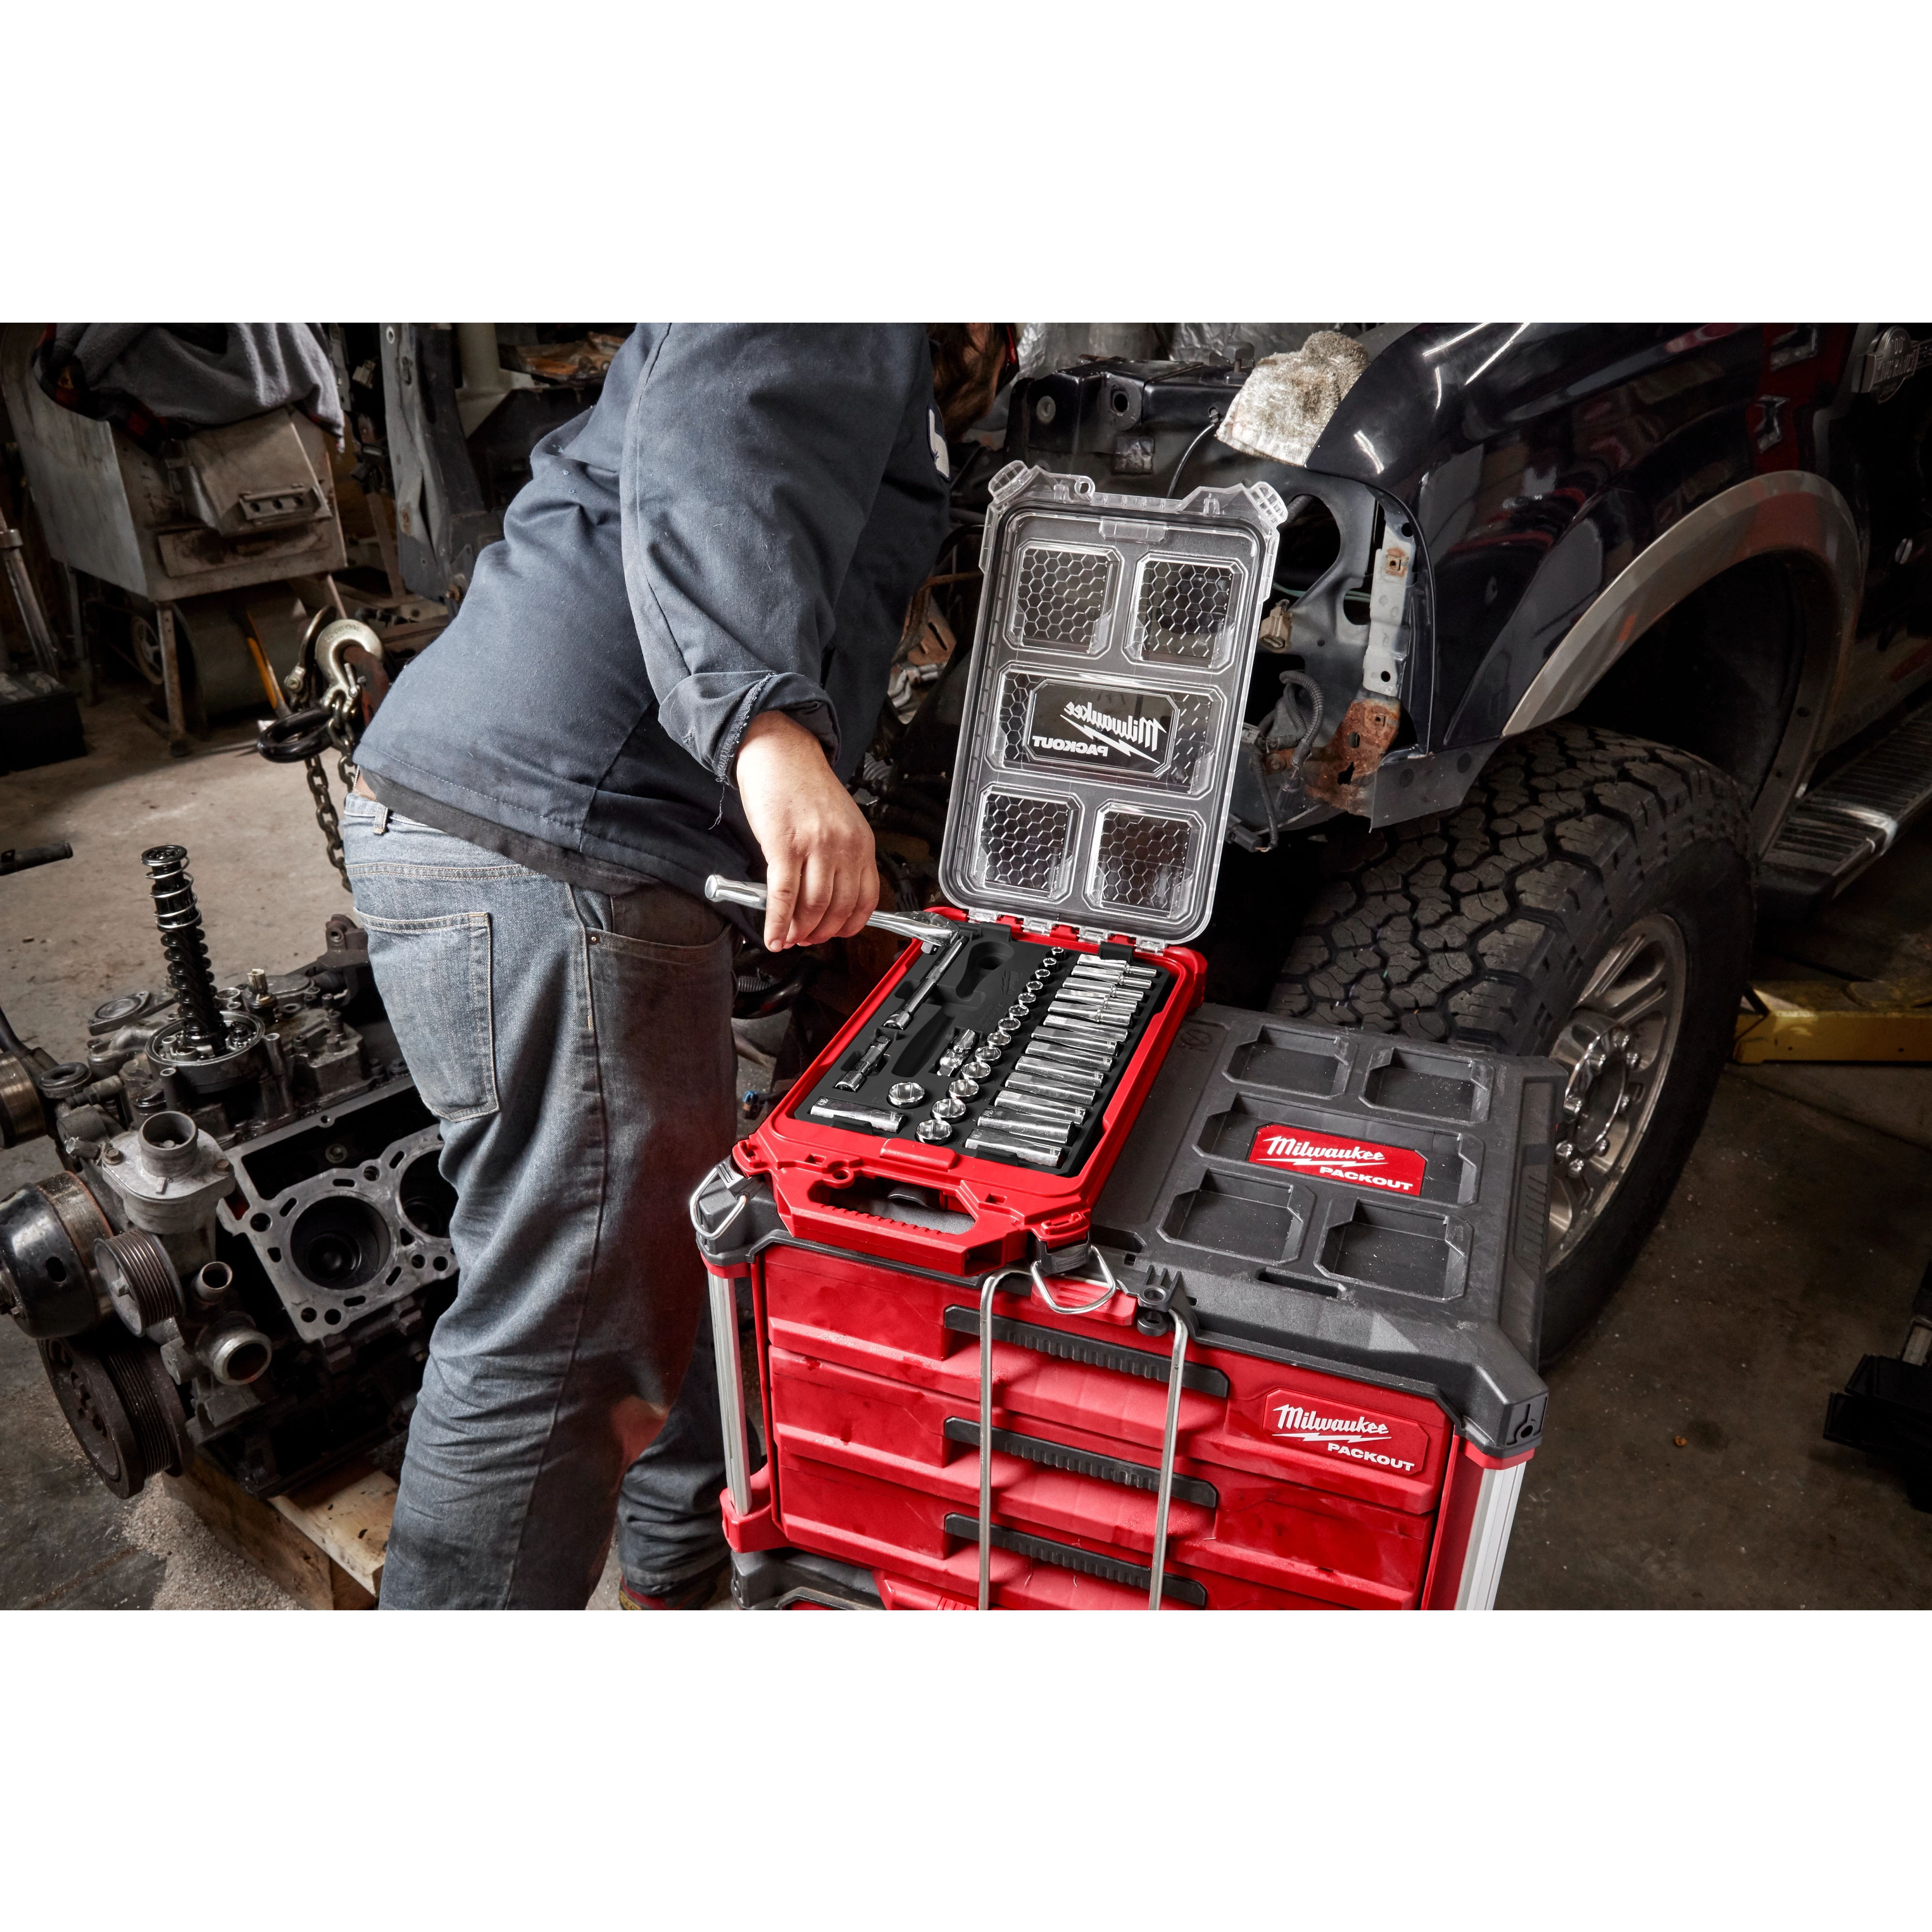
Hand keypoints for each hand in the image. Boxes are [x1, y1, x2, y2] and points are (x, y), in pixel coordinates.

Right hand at [735, 710, 878, 949]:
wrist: (780, 752)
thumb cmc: (805, 786)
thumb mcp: (838, 822)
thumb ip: (839, 857)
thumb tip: (828, 898)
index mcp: (861, 843)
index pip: (866, 900)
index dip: (848, 926)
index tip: (835, 935)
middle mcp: (843, 846)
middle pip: (837, 909)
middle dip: (820, 933)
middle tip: (805, 940)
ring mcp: (815, 846)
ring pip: (812, 907)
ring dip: (798, 931)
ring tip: (788, 938)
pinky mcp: (784, 845)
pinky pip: (784, 895)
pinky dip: (777, 922)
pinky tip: (773, 934)